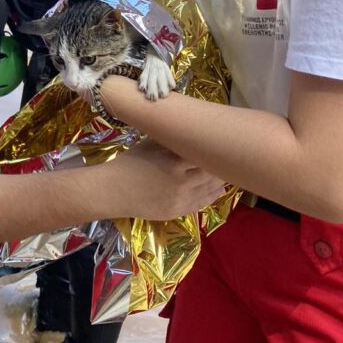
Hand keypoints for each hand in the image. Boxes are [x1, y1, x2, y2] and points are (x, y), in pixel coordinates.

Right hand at [110, 140, 225, 219]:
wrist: (114, 190)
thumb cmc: (130, 163)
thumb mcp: (150, 144)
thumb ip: (172, 141)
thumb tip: (191, 131)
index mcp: (175, 161)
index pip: (206, 155)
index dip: (216, 151)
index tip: (222, 145)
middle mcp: (182, 181)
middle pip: (212, 173)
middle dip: (221, 166)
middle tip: (229, 159)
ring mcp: (181, 198)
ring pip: (210, 189)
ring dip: (220, 181)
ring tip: (228, 173)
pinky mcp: (178, 211)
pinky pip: (202, 204)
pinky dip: (213, 196)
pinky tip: (219, 190)